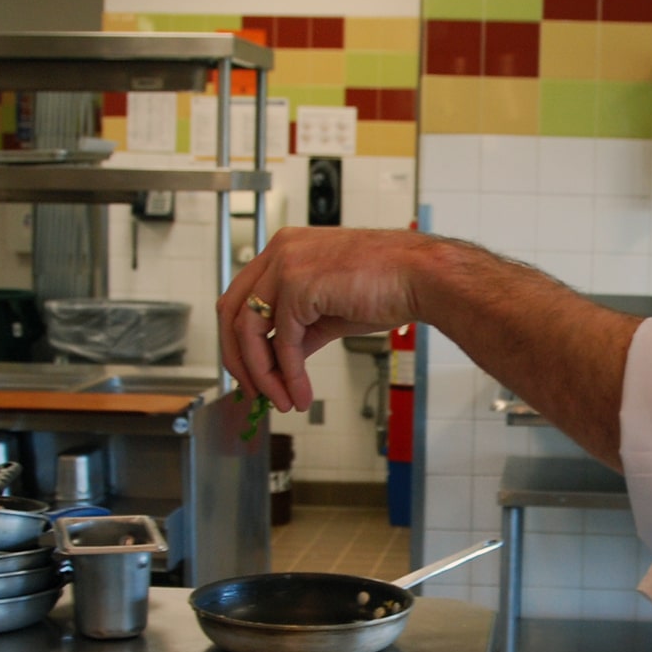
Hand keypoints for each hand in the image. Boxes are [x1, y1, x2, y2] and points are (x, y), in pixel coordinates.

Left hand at [217, 227, 432, 412]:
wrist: (421, 277)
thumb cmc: (388, 285)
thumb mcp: (329, 310)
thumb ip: (298, 329)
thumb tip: (278, 361)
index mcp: (285, 249)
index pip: (241, 298)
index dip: (240, 342)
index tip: (252, 372)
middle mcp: (279, 251)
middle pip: (231, 313)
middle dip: (238, 360)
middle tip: (253, 393)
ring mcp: (285, 265)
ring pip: (248, 330)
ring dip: (262, 375)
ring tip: (281, 401)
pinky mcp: (298, 286)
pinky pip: (281, 342)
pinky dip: (288, 375)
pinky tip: (301, 393)